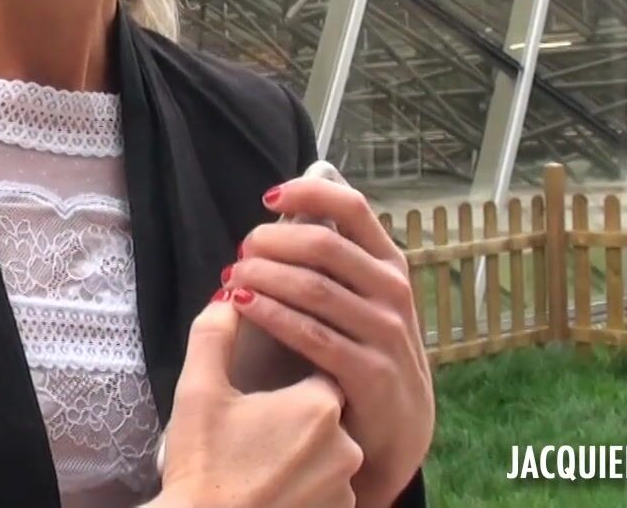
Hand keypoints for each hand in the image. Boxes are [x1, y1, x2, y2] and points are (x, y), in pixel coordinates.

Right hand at [146, 295, 360, 507]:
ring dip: (305, 453)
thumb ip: (215, 333)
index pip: (321, 368)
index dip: (290, 379)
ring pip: (332, 453)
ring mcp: (345, 488)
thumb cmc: (202, 464)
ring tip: (262, 462)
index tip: (264, 392)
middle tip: (255, 430)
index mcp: (318, 405)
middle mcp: (346, 445)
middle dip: (296, 417)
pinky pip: (331, 489)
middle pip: (328, 412)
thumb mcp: (198, 391)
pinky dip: (308, 486)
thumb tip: (229, 295)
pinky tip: (273, 486)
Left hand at [226, 178, 432, 504]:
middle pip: (324, 245)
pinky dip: (272, 315)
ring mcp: (386, 333)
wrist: (395, 434)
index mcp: (389, 266)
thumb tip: (279, 221)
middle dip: (272, 242)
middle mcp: (393, 292)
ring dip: (264, 276)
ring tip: (232, 277)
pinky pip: (312, 334)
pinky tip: (242, 306)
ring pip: (314, 287)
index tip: (269, 197)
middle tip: (240, 251)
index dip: (310, 192)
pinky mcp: (371, 373)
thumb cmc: (364, 355)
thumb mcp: (360, 304)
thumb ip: (332, 267)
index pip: (354, 208)